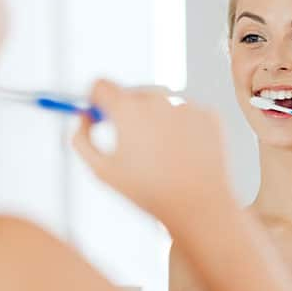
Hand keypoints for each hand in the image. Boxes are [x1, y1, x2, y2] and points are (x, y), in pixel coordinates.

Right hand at [73, 80, 231, 219]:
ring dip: (157, 119)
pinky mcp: (209, 114)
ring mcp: (186, 104)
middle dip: (127, 110)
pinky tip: (184, 154)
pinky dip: (183, 128)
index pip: (101, 85)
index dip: (96, 99)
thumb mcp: (102, 170)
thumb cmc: (148, 192)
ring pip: (163, 104)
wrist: (199, 205)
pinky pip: (187, 114)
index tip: (99, 113)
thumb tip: (84, 117)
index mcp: (127, 109)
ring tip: (162, 156)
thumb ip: (82, 139)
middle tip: (130, 138)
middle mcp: (157, 98)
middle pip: (133, 92)